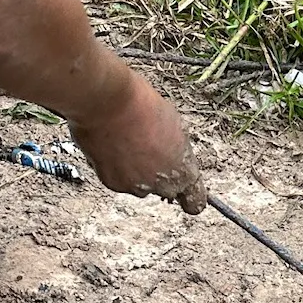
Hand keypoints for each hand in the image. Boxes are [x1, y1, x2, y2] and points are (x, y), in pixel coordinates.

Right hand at [69, 70, 206, 214]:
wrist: (107, 101)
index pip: (195, 201)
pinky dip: (114, 167)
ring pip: (139, 185)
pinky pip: (117, 179)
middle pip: (165, 190)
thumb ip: (177, 150)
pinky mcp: (113, 183)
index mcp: (185, 173)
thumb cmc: (142, 105)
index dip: (190, 199)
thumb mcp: (175, 126)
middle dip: (158, 175)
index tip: (187, 198)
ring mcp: (137, 187)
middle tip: (145, 150)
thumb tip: (172, 155)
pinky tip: (111, 145)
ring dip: (135, 171)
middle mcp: (163, 186)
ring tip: (125, 142)